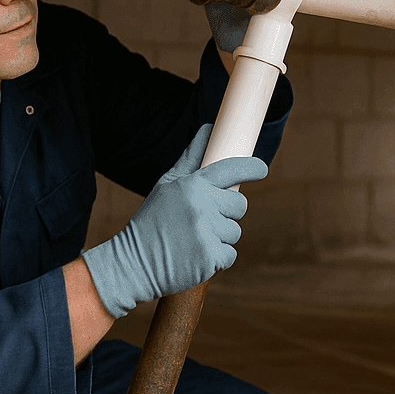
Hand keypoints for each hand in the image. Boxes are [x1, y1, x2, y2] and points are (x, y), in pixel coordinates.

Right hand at [82, 124, 267, 317]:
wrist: (132, 265)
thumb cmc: (151, 222)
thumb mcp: (166, 187)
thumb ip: (191, 159)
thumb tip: (208, 128)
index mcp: (191, 185)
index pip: (231, 169)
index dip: (250, 168)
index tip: (261, 169)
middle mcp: (201, 205)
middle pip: (240, 205)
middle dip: (227, 212)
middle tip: (203, 220)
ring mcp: (207, 232)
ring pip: (235, 231)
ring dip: (220, 237)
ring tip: (193, 240)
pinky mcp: (210, 258)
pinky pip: (230, 254)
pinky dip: (217, 259)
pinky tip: (195, 257)